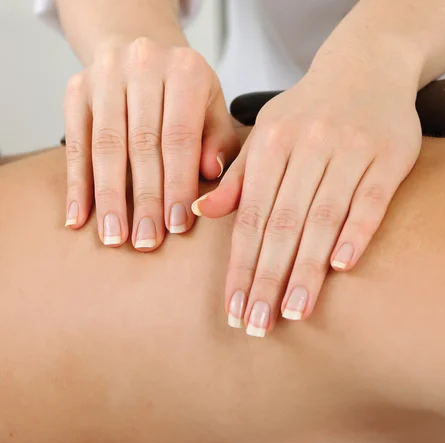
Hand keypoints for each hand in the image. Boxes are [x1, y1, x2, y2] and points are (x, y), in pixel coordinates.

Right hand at [63, 37, 238, 250]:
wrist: (143, 49)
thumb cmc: (186, 93)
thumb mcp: (213, 109)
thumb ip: (219, 141)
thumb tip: (210, 173)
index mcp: (185, 70)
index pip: (180, 138)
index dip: (177, 185)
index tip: (177, 226)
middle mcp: (143, 65)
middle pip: (142, 144)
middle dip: (145, 199)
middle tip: (146, 241)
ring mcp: (105, 75)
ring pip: (105, 145)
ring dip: (109, 197)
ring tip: (115, 237)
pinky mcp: (76, 89)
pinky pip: (75, 142)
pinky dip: (78, 183)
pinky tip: (80, 216)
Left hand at [193, 69, 421, 335]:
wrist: (368, 64)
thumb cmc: (310, 109)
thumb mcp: (267, 133)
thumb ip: (238, 176)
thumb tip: (199, 214)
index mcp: (271, 146)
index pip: (250, 218)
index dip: (240, 267)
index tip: (234, 309)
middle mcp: (306, 148)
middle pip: (282, 225)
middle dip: (267, 278)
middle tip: (258, 324)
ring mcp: (349, 150)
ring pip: (323, 218)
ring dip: (307, 268)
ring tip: (294, 311)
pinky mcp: (389, 155)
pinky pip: (371, 199)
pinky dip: (356, 232)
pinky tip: (341, 268)